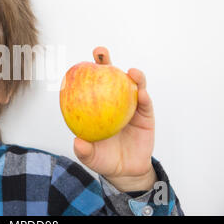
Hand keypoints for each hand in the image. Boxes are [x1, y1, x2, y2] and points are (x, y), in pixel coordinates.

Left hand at [73, 46, 156, 191]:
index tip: (77, 62)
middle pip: (109, 77)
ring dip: (134, 76)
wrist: (126, 171)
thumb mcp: (91, 157)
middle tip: (100, 52)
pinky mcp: (146, 115)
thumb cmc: (104, 159)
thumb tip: (78, 142)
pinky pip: (145, 104)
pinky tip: (142, 93)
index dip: (83, 72)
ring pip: (132, 86)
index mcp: (97, 107)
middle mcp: (113, 101)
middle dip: (105, 60)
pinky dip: (145, 96)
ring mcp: (131, 106)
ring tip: (132, 72)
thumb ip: (84, 151)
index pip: (89, 85)